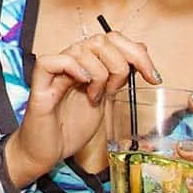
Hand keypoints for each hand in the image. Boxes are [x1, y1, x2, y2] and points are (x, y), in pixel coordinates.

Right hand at [5, 30, 159, 185]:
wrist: (47, 153)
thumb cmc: (70, 129)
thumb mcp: (105, 100)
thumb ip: (117, 77)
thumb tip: (141, 51)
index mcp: (87, 63)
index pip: (114, 39)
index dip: (136, 53)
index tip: (153, 76)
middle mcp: (72, 62)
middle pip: (101, 40)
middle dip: (120, 64)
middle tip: (116, 90)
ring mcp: (55, 72)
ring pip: (82, 49)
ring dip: (98, 73)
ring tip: (95, 97)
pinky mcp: (40, 86)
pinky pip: (52, 61)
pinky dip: (72, 68)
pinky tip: (82, 84)